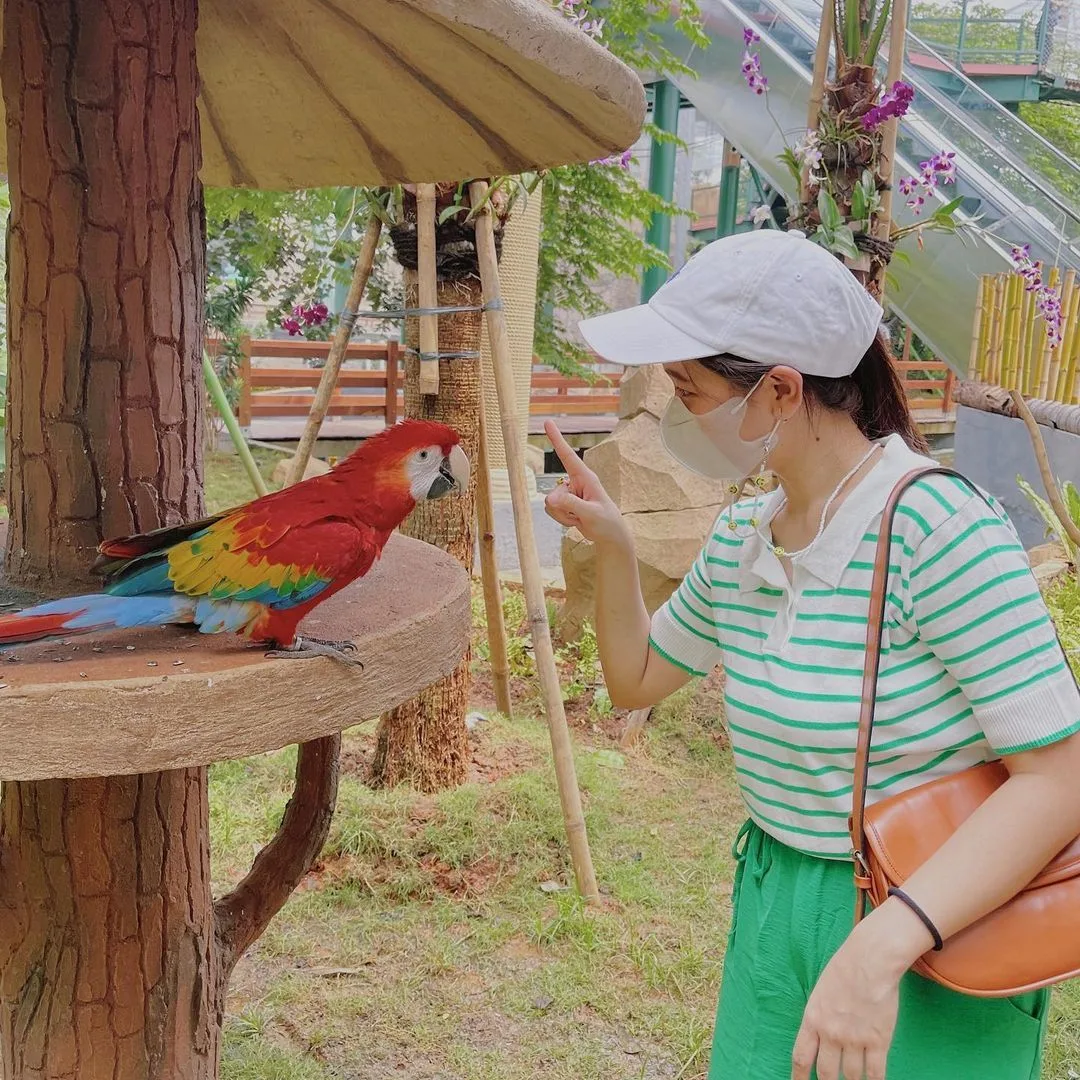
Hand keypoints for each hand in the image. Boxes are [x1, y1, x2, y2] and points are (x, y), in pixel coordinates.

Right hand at [543, 421, 628, 546]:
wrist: (610, 536)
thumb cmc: (606, 522)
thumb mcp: (590, 513)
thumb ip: (570, 504)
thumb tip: (550, 498)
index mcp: (585, 477)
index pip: (567, 455)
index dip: (556, 439)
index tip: (547, 422)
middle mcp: (575, 482)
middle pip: (554, 493)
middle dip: (562, 508)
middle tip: (579, 516)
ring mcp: (569, 493)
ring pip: (550, 503)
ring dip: (562, 515)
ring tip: (579, 518)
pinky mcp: (565, 503)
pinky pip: (551, 510)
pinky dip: (561, 519)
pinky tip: (575, 521)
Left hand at [792, 901, 930, 1079]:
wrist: (869, 961)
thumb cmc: (843, 970)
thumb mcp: (820, 992)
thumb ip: (818, 1017)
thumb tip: (819, 1038)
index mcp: (813, 1019)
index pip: (801, 1057)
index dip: (799, 1077)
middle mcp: (831, 1033)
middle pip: (826, 1073)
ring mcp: (855, 1039)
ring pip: (852, 1076)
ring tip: (853, 1077)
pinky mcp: (878, 1040)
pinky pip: (875, 1073)